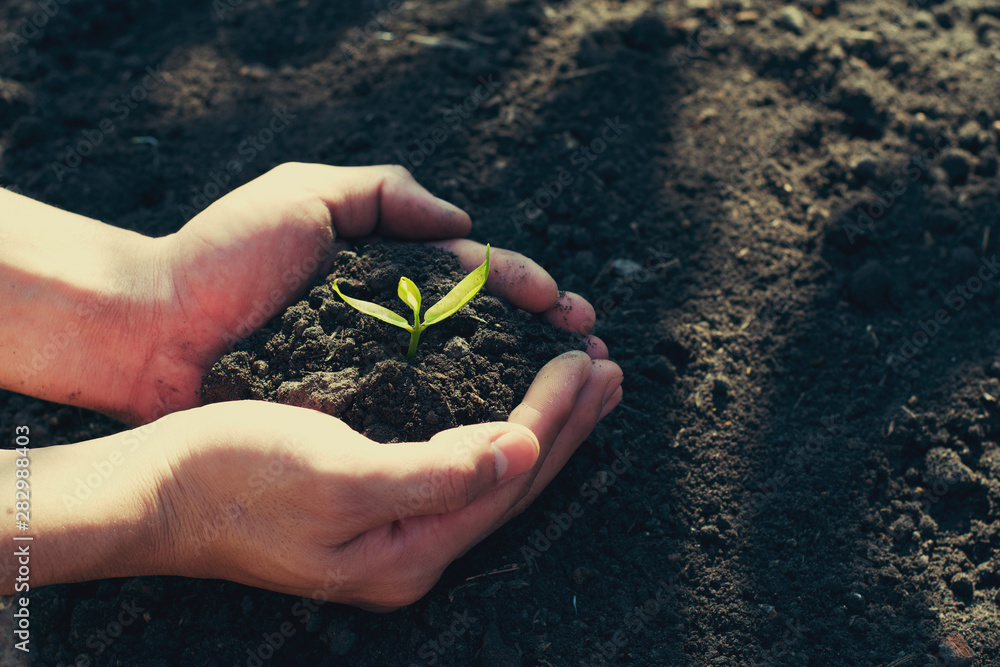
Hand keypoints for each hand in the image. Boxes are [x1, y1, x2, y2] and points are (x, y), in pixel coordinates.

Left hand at [129, 163, 604, 423]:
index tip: (568, 308)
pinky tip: (510, 432)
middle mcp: (392, 323)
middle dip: (544, 338)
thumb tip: (462, 223)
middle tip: (594, 351)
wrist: (153, 327)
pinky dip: (468, 425)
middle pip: (487, 330)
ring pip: (466, 379)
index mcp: (388, 270)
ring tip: (577, 390)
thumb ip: (383, 192)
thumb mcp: (304, 194)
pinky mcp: (351, 416)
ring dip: (523, 384)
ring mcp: (375, 373)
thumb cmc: (222, 254)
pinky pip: (420, 421)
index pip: (475, 275)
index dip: (526, 287)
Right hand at [150, 353, 620, 608]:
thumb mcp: (338, 477)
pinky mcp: (373, 504)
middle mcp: (414, 549)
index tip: (587, 361)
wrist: (158, 490)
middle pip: (514, 480)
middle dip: (568, 423)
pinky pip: (457, 463)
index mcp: (413, 550)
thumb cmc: (235, 477)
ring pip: (491, 472)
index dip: (558, 417)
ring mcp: (394, 530)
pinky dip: (493, 428)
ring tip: (578, 383)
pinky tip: (504, 407)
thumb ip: (438, 475)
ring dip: (541, 423)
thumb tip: (524, 453)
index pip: (513, 476)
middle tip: (609, 369)